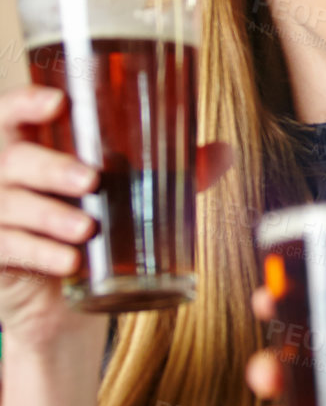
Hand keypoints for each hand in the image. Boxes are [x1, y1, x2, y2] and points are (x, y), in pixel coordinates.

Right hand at [0, 84, 231, 349]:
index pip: (11, 115)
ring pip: (11, 205)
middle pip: (14, 159)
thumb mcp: (126, 196)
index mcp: (33, 150)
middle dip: (53, 167)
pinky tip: (69, 261)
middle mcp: (6, 178)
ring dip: (51, 215)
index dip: (26, 103)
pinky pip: (8, 247)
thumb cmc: (89, 229)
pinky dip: (41, 253)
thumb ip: (168, 172)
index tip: (59, 102)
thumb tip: (224, 151)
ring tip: (88, 228)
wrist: (62, 302)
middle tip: (92, 180)